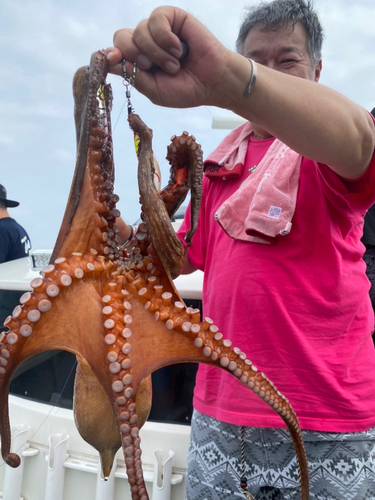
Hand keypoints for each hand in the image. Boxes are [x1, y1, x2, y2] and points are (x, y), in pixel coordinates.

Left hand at [106, 6, 236, 108]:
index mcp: (138, 61)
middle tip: (151, 67)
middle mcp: (145, 43)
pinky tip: (178, 49)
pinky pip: (156, 19)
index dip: (110, 54)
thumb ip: (133, 76)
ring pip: (139, 30)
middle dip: (134, 54)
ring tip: (174, 64)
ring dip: (156, 52)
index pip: (114, 51)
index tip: (113, 59)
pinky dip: (165, 37)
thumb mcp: (154, 90)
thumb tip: (109, 60)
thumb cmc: (186, 89)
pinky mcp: (172, 17)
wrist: (213, 82)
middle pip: (121, 37)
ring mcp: (158, 29)